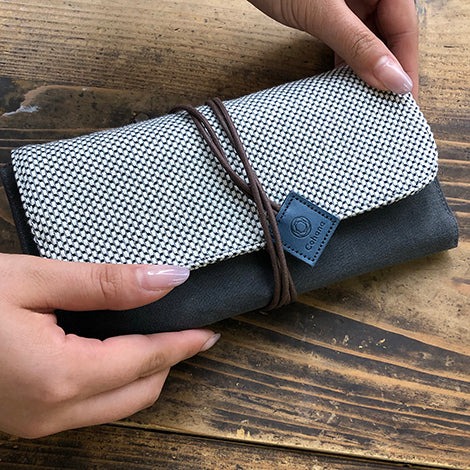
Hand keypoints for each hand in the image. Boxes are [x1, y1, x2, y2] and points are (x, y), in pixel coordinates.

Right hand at [0, 254, 218, 437]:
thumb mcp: (33, 279)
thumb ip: (106, 284)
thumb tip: (168, 279)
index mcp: (59, 377)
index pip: (147, 360)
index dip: (183, 343)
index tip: (209, 330)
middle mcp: (51, 412)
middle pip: (139, 392)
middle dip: (169, 361)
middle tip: (188, 330)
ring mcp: (35, 423)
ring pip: (116, 405)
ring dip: (144, 373)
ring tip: (157, 336)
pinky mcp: (24, 418)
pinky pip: (89, 406)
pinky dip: (114, 381)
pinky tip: (114, 350)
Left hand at [248, 0, 417, 96]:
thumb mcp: (324, 14)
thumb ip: (358, 46)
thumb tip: (392, 79)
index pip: (405, 29)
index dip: (406, 66)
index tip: (404, 100)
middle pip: (389, 36)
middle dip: (389, 72)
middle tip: (388, 108)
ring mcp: (351, 0)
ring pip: (368, 40)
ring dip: (367, 70)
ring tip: (368, 102)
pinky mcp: (331, 11)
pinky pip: (347, 40)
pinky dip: (346, 62)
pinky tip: (344, 84)